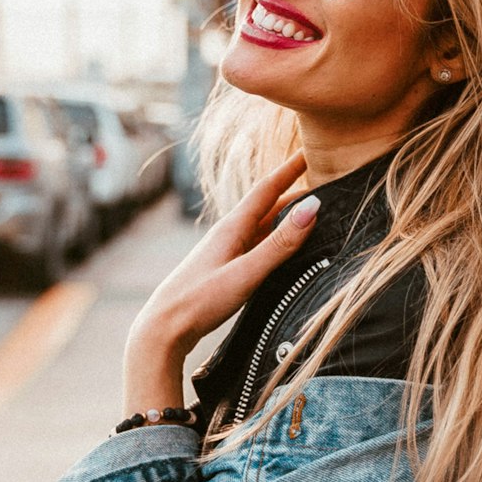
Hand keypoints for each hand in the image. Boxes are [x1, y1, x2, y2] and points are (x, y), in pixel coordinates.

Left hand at [123, 153, 319, 412]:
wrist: (163, 329)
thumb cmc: (200, 301)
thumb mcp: (246, 273)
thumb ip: (280, 244)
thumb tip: (313, 207)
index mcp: (231, 228)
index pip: (266, 190)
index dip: (289, 170)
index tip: (308, 151)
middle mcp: (227, 235)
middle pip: (265, 206)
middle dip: (291, 192)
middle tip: (318, 180)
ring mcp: (224, 253)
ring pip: (260, 227)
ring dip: (284, 217)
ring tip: (307, 211)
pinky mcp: (222, 271)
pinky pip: (255, 246)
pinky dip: (273, 240)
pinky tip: (279, 248)